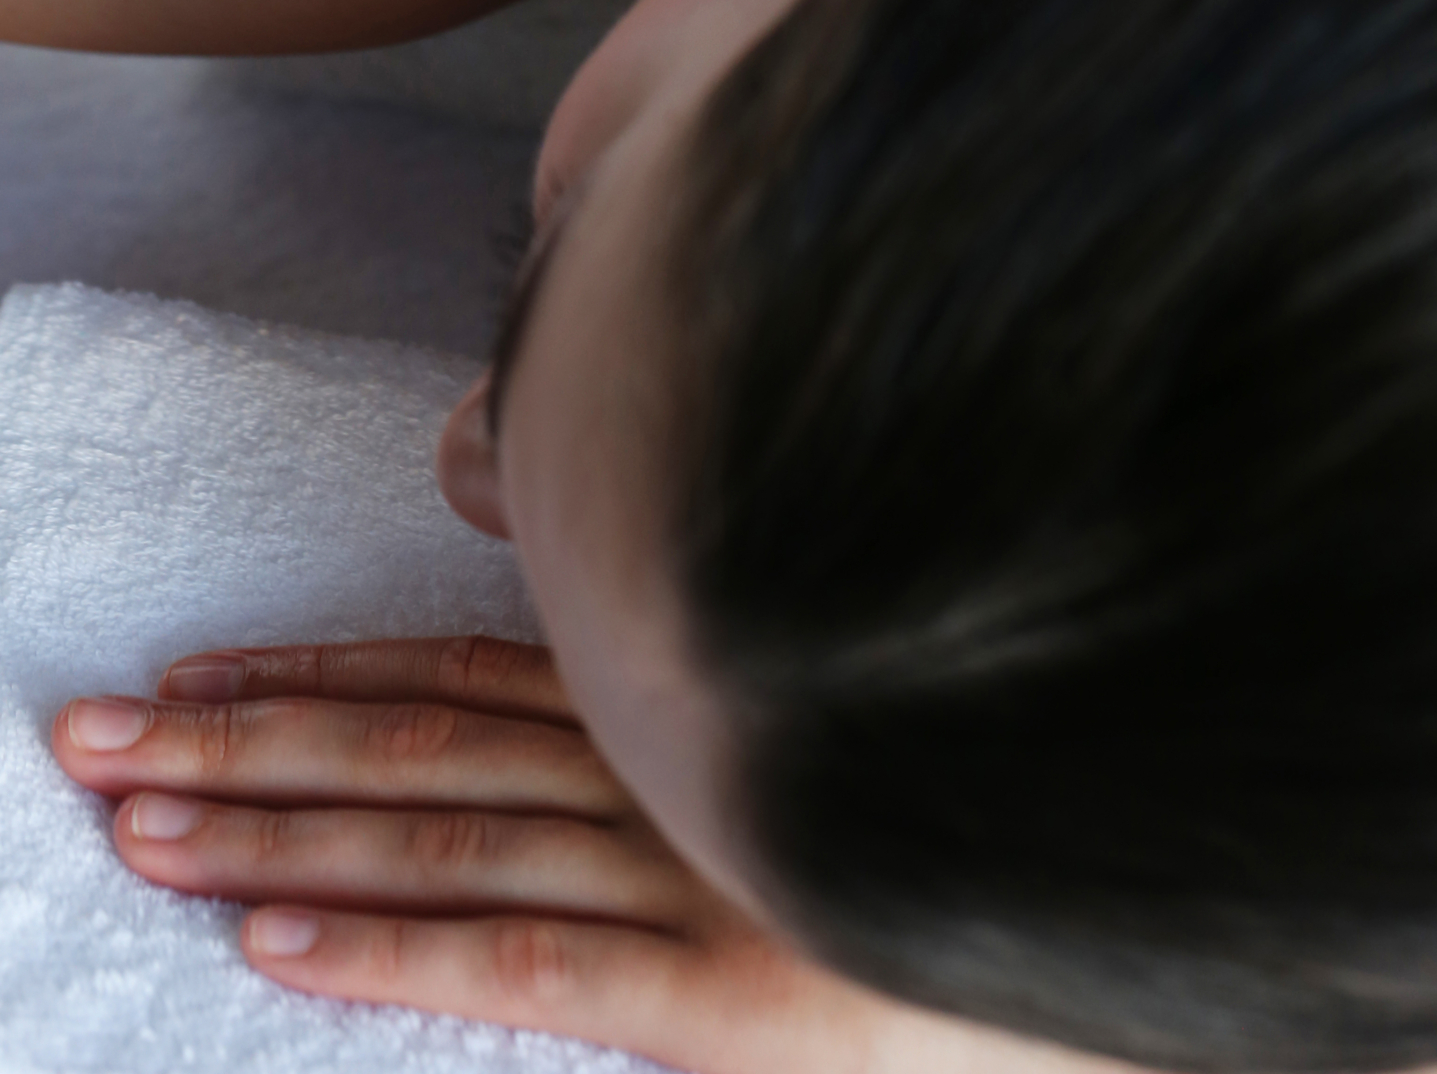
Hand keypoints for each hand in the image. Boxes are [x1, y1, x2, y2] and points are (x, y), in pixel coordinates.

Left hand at [51, 635, 1064, 1073]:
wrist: (1099, 925)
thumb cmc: (946, 832)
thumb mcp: (809, 746)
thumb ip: (683, 713)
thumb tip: (550, 680)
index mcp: (673, 708)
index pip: (454, 680)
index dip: (311, 678)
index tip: (188, 678)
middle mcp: (658, 764)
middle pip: (410, 746)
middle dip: (241, 743)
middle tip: (88, 738)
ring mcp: (683, 869)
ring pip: (434, 834)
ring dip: (272, 826)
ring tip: (135, 824)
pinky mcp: (717, 994)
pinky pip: (522, 956)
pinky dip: (390, 946)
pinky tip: (273, 934)